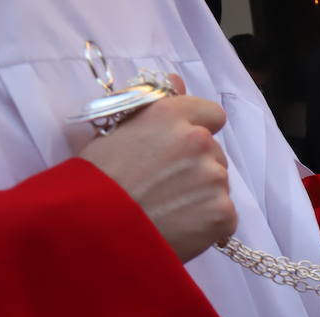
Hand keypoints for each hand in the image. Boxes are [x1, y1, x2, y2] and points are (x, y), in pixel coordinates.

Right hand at [78, 75, 235, 261]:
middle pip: (214, 153)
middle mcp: (198, 141)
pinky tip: (181, 229)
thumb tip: (177, 82)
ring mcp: (214, 178)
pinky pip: (225, 217)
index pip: (212, 114)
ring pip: (220, 185)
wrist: (93, 232)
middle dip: (197, 167)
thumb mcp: (116, 134)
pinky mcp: (223, 213)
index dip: (199, 129)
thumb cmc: (96, 182)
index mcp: (170, 116)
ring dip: (203, 196)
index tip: (182, 147)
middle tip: (165, 187)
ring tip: (168, 211)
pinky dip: (210, 225)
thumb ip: (153, 109)